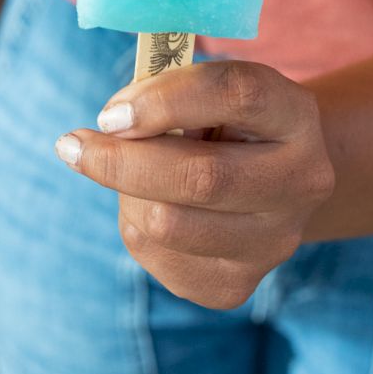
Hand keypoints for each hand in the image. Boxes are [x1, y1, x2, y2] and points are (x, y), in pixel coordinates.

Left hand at [54, 61, 333, 309]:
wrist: (267, 181)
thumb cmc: (220, 119)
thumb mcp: (204, 88)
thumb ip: (163, 92)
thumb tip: (112, 127)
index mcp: (295, 115)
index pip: (237, 94)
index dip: (166, 100)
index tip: (110, 114)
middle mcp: (301, 182)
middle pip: (200, 178)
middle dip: (121, 161)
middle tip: (71, 145)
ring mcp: (275, 241)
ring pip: (167, 222)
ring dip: (126, 193)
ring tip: (129, 173)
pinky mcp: (236, 285)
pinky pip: (156, 256)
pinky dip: (133, 225)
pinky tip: (150, 205)